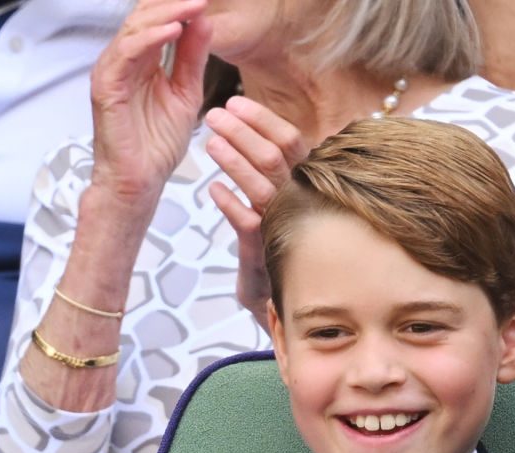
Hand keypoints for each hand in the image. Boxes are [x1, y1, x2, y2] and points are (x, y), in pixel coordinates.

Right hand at [89, 0, 210, 222]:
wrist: (140, 181)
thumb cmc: (157, 145)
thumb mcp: (187, 94)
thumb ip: (193, 59)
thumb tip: (204, 23)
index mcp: (143, 60)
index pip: (159, 20)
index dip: (181, 5)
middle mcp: (125, 61)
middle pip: (145, 16)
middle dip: (174, 2)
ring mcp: (113, 71)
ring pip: (136, 28)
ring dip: (167, 13)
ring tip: (194, 5)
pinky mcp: (106, 87)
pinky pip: (127, 53)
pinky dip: (151, 39)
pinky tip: (174, 30)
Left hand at [204, 97, 308, 327]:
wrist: (279, 289)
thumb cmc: (279, 232)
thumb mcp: (282, 191)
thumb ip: (273, 159)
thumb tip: (245, 119)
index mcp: (306, 179)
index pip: (290, 139)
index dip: (261, 119)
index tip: (233, 102)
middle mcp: (299, 198)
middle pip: (274, 157)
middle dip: (242, 132)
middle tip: (213, 116)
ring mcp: (284, 224)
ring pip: (261, 186)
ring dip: (234, 161)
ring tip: (208, 144)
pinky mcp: (266, 249)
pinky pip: (246, 222)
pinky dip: (228, 203)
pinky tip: (212, 188)